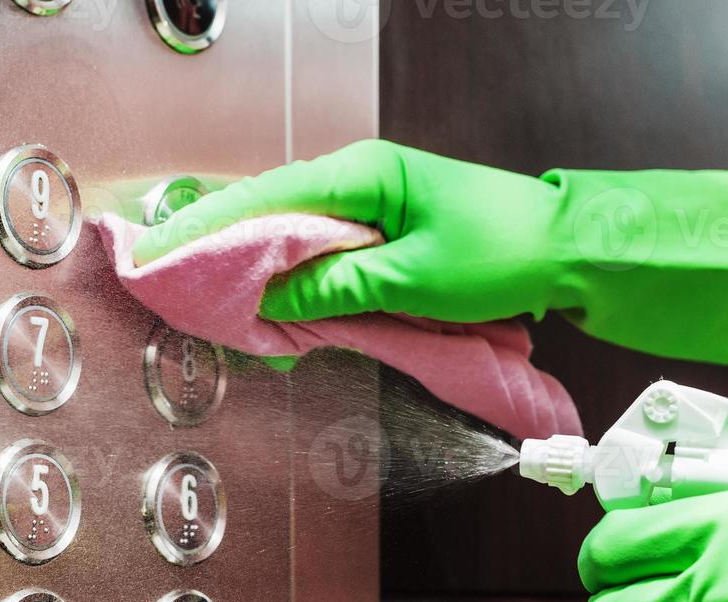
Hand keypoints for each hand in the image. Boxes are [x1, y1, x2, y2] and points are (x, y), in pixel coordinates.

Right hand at [134, 139, 727, 369]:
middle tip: (170, 278)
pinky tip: (267, 300)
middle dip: (218, 246)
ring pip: (290, 231)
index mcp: (362, 175)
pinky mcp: (381, 228)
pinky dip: (289, 273)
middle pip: (267, 210)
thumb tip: (272, 300)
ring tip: (206, 296)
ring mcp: (369, 201)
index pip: (264, 199)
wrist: (567, 250)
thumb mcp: (413, 279)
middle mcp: (359, 178)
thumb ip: (335, 289)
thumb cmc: (502, 253)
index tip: (160, 252)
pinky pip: (319, 248)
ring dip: (252, 265)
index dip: (207, 229)